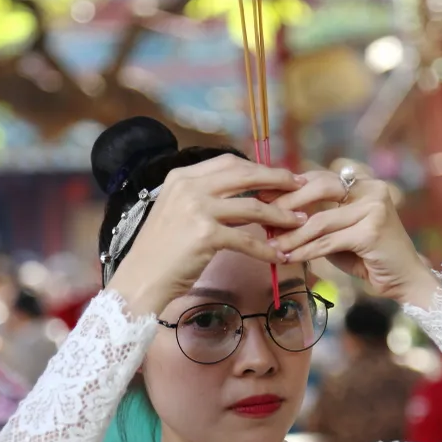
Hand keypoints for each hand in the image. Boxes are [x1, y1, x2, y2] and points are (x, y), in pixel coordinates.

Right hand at [107, 154, 307, 314]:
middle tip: (301, 186)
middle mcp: (189, 187)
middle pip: (246, 175)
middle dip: (278, 180)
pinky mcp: (206, 235)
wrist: (140, 279)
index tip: (279, 175)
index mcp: (181, 177)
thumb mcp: (176, 212)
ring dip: (282, 215)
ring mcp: (197, 210)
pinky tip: (280, 256)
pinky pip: (248, 240)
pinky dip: (267, 250)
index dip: (258, 167)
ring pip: (253, 208)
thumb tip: (242, 197)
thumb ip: (203, 198)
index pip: (229, 162)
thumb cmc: (160, 252)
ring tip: (300, 220)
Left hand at [269, 170, 438, 305]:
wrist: (405, 280)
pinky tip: (289, 258)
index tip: (264, 196)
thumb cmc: (369, 257)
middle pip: (319, 190)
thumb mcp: (340, 232)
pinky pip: (328, 241)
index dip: (291, 186)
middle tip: (264, 218)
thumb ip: (318, 219)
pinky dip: (305, 251)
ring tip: (273, 246)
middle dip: (287, 204)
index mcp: (365, 183)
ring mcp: (374, 209)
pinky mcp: (371, 231)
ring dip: (292, 235)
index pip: (321, 178)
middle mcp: (372, 189)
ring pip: (320, 221)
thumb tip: (277, 216)